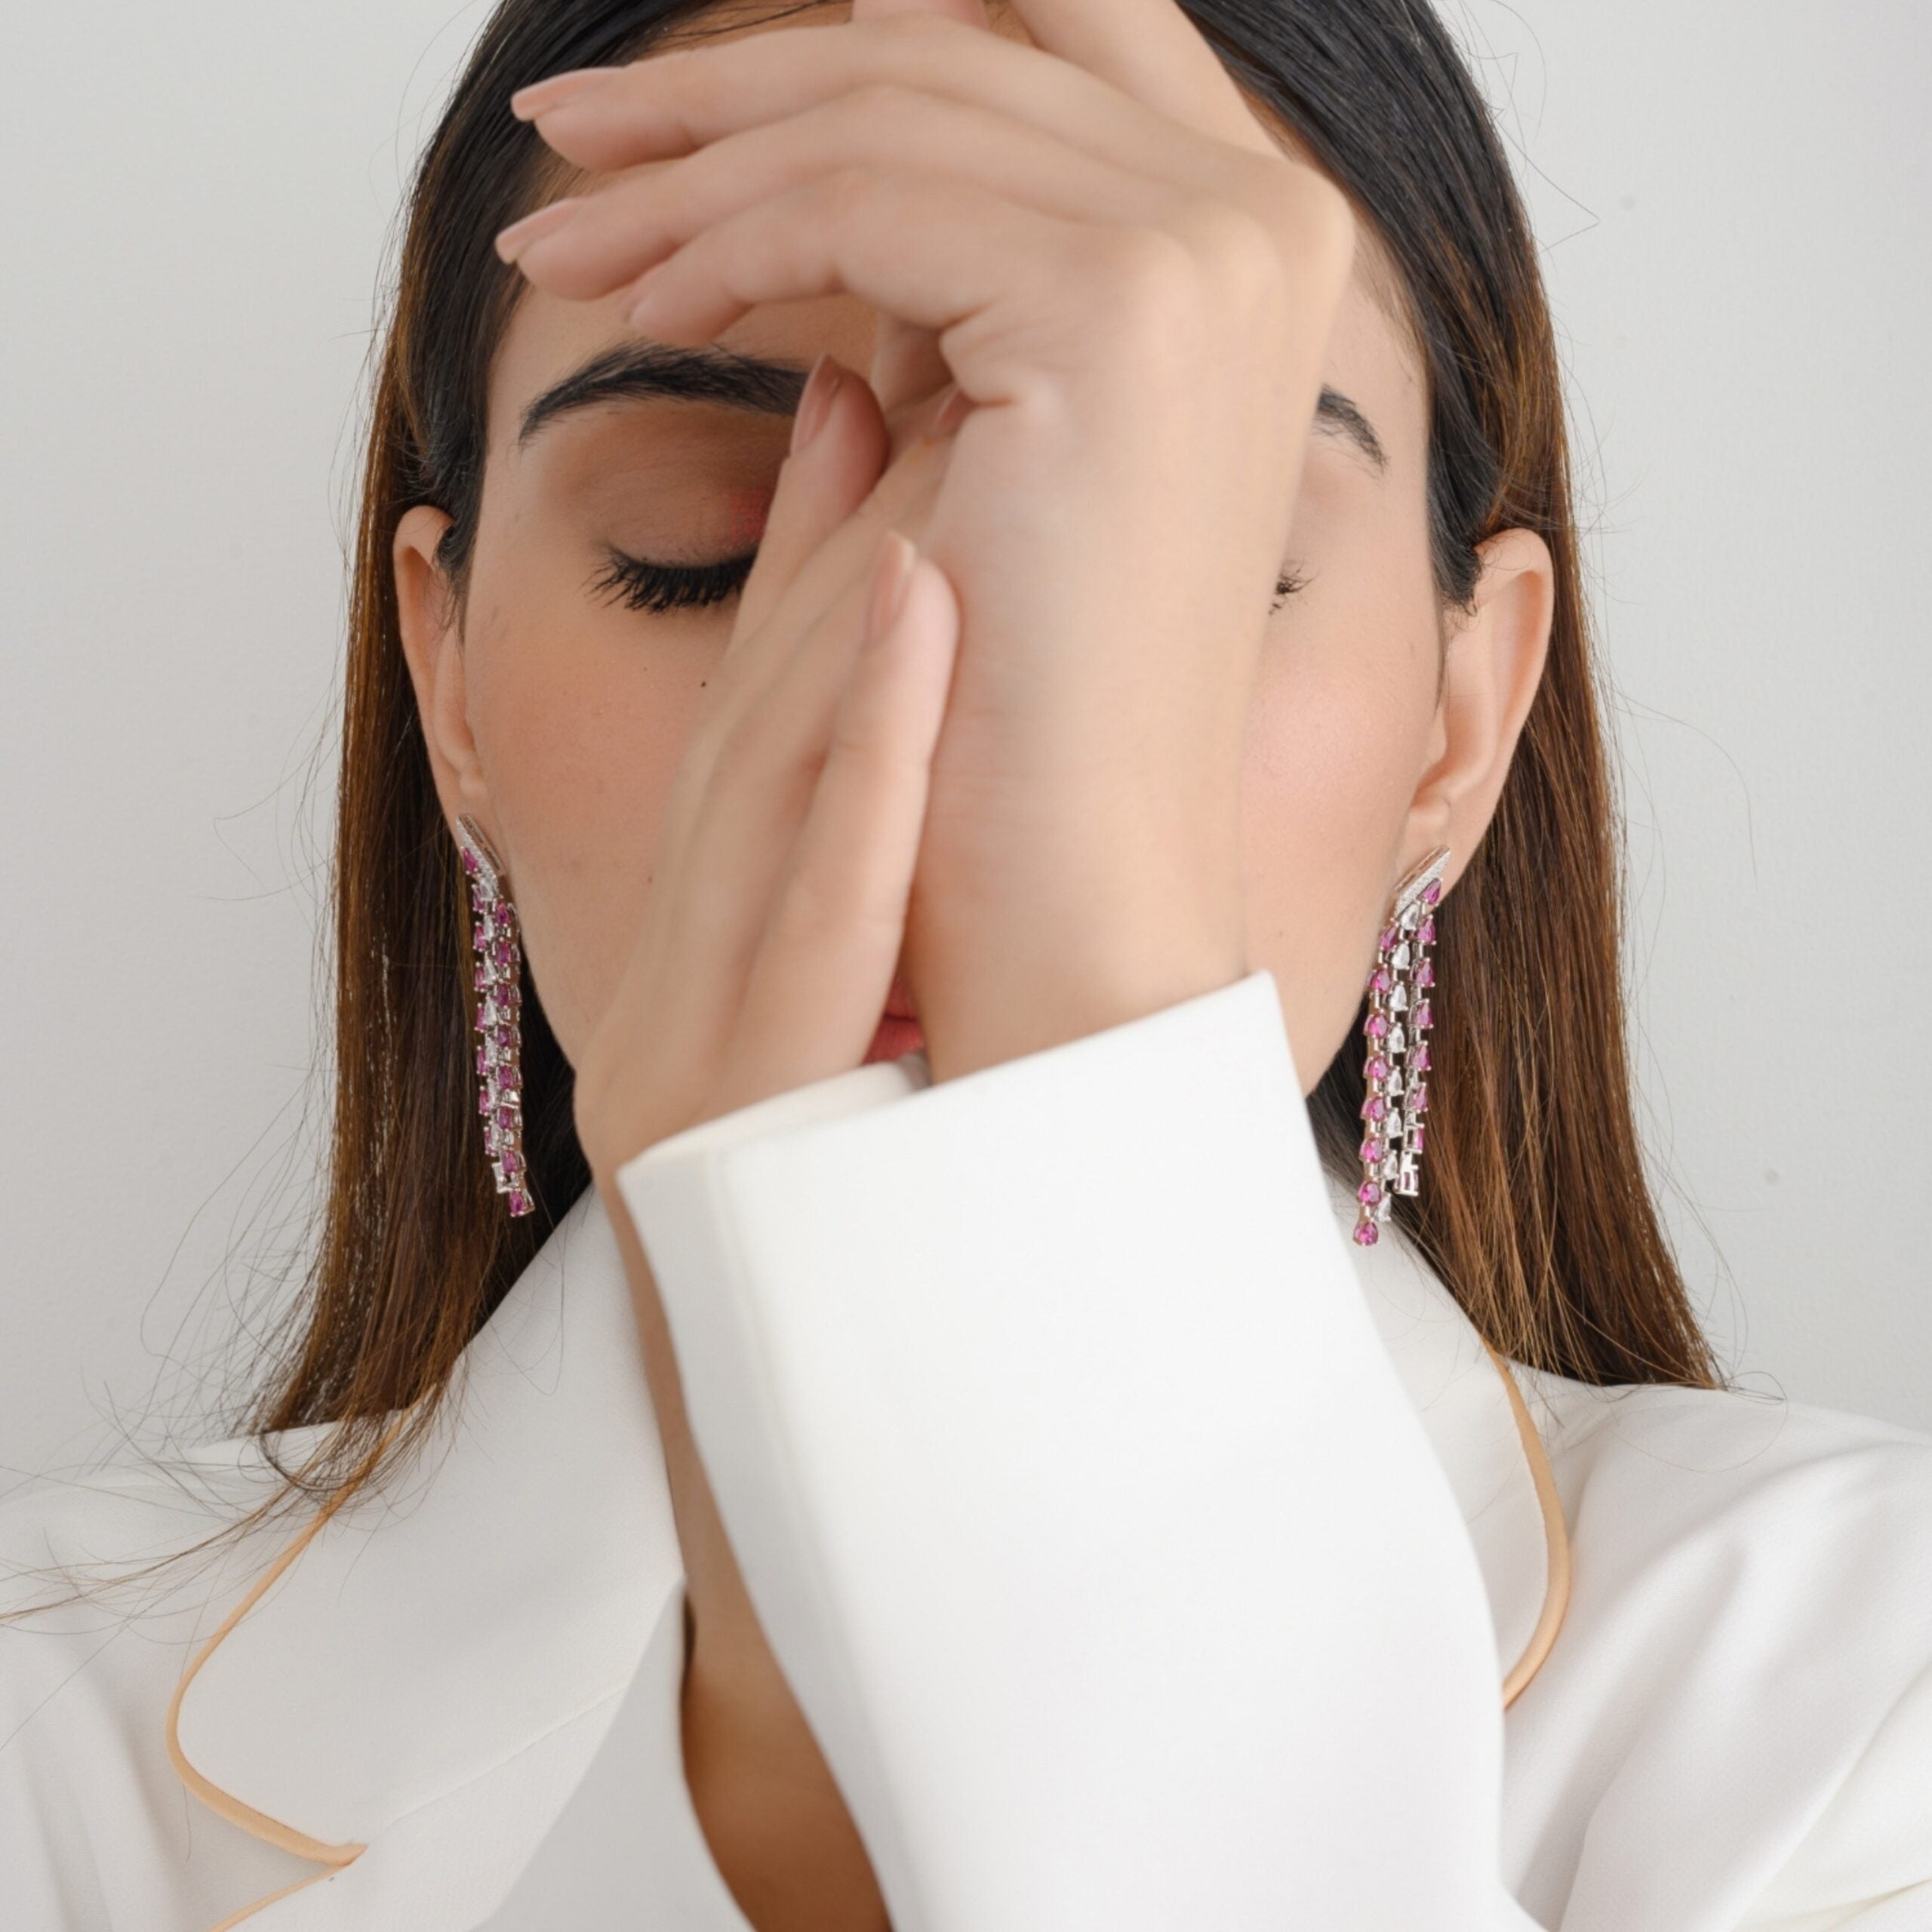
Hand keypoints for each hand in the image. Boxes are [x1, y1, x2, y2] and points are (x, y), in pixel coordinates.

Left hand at [506, 0, 1357, 1079]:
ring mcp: (1209, 256)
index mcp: (1254, 250)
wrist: (1072, 896)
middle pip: (952, 45)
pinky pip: (858, 203)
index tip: (694, 99)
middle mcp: (1266, 223)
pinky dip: (720, 244)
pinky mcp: (1122, 313)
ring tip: (559, 242)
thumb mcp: (984, 445)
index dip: (873, 31)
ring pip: (886, 109)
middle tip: (572, 136)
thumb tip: (850, 162)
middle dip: (733, 85)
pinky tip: (634, 310)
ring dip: (690, 166)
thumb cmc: (1015, 714)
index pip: (1052, 29)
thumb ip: (949, 285)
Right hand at [568, 354, 960, 1190]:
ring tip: (909, 435)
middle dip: (819, 539)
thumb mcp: (837, 1038)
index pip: (760, 733)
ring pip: (760, 789)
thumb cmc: (855, 1242)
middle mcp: (670, 986)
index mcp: (700, 963)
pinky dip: (859, 761)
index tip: (879, 402)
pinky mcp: (716, 1121)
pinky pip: (805, 919)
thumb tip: (939, 705)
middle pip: (749, 729)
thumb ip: (858, 871)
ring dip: (831, 606)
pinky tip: (915, 623)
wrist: (822, 1448)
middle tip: (901, 363)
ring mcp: (680, 1053)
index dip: (810, 549)